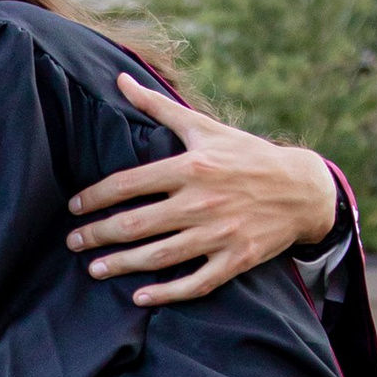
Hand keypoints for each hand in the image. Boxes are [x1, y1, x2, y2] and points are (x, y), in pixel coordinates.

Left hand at [67, 78, 340, 305]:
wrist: (302, 188)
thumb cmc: (247, 155)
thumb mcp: (204, 127)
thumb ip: (159, 106)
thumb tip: (122, 79)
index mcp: (191, 167)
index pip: (129, 184)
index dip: (95, 197)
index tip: (74, 207)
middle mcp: (202, 201)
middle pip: (136, 224)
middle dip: (98, 235)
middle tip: (74, 242)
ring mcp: (220, 234)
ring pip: (159, 256)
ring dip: (121, 265)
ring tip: (95, 269)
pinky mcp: (236, 259)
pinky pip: (195, 282)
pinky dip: (166, 293)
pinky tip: (140, 297)